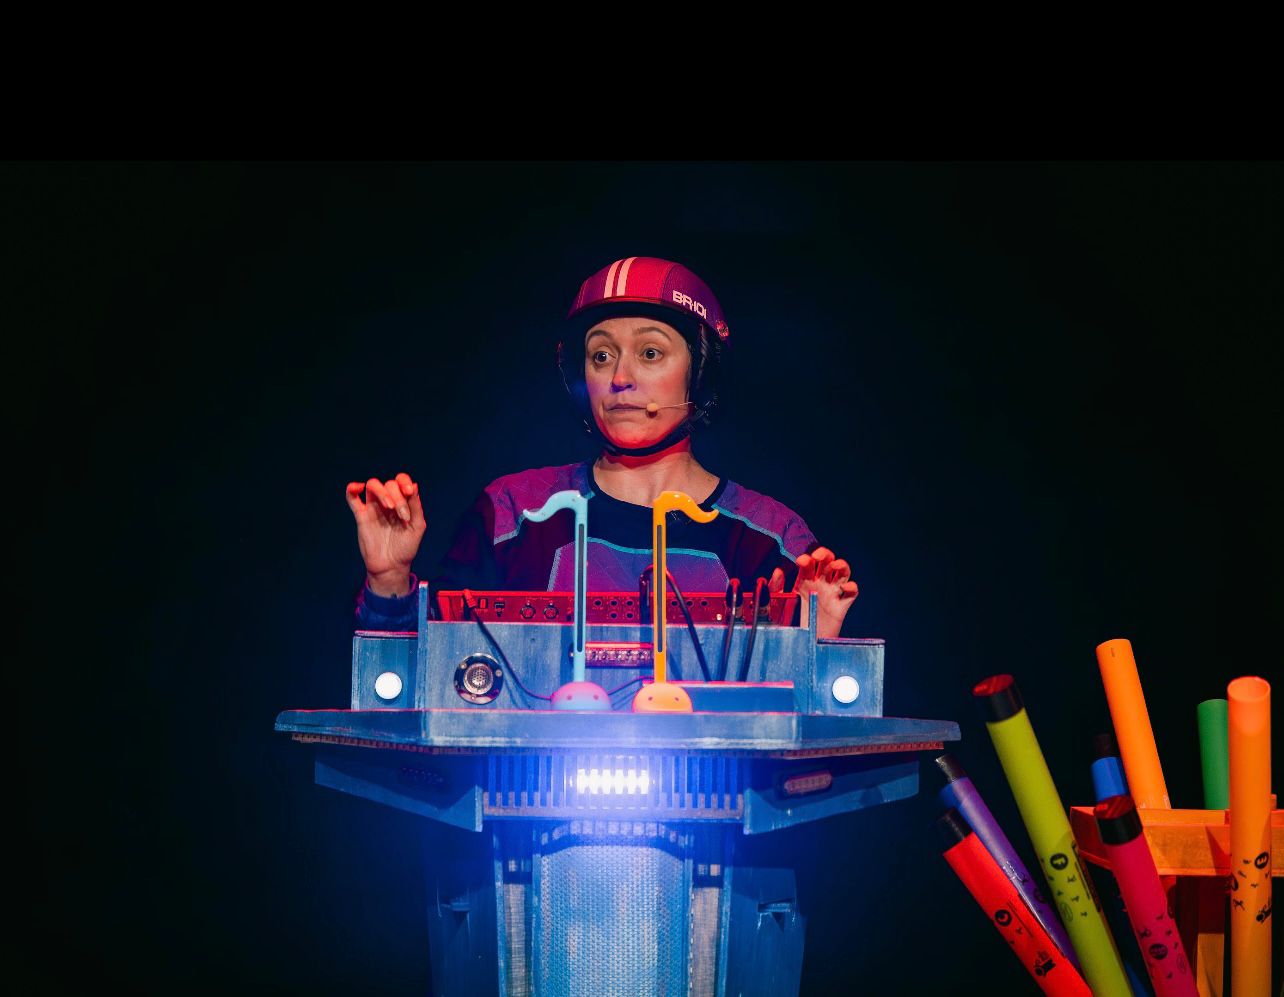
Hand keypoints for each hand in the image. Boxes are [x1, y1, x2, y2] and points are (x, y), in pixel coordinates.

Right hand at [345, 472, 425, 596]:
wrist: (392, 566)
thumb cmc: (406, 547)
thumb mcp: (417, 526)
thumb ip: (416, 507)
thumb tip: (414, 485)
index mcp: (402, 502)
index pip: (401, 481)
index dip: (404, 482)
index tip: (409, 493)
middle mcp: (387, 502)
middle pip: (389, 484)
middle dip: (398, 497)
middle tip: (402, 515)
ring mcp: (373, 508)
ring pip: (373, 485)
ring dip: (382, 492)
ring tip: (389, 507)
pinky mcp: (361, 516)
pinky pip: (352, 498)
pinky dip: (352, 489)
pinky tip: (357, 487)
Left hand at [768, 546, 857, 638]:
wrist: (801, 647)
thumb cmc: (788, 626)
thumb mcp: (776, 605)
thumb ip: (776, 589)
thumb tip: (778, 571)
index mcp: (804, 582)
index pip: (809, 563)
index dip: (808, 559)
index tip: (802, 561)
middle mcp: (819, 586)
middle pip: (827, 562)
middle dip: (825, 554)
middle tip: (819, 556)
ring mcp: (831, 595)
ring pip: (842, 573)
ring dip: (841, 565)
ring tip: (834, 565)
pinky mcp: (840, 607)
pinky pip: (852, 593)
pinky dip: (852, 586)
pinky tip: (844, 587)